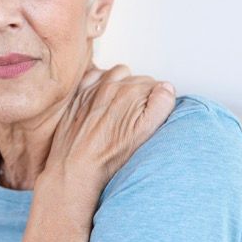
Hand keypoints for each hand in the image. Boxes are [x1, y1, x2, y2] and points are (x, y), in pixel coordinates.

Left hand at [45, 62, 177, 189]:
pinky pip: (96, 75)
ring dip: (124, 84)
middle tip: (137, 117)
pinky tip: (104, 98)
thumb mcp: (145, 133)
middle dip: (142, 95)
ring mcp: (95, 88)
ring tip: (123, 106)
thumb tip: (166, 88)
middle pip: (139, 81)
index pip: (158, 86)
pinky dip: (102, 81)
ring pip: (120, 74)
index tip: (152, 116)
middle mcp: (114, 86)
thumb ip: (160, 105)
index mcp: (133, 93)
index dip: (158, 102)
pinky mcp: (80, 94)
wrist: (76, 167)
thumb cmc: (110, 157)